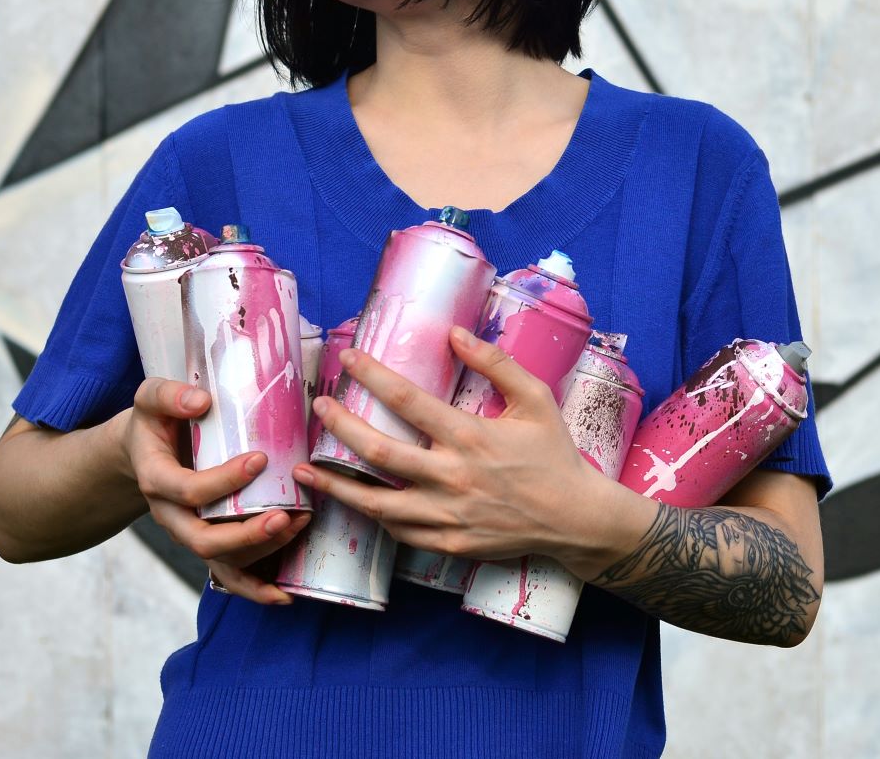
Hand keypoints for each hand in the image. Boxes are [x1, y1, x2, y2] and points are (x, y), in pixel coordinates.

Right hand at [123, 377, 308, 603]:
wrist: (146, 449)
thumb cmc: (156, 421)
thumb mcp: (151, 399)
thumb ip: (169, 397)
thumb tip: (202, 401)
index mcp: (156, 480)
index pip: (187, 490)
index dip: (223, 481)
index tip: (260, 459)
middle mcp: (170, 515)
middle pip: (202, 540)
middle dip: (246, 534)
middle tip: (284, 515)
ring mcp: (189, 532)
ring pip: (220, 560)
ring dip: (261, 550)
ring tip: (298, 526)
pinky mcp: (208, 542)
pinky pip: (228, 575)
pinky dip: (254, 589)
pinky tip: (283, 594)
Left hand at [292, 327, 629, 569]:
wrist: (574, 518)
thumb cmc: (554, 454)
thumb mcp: (535, 399)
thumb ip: (496, 364)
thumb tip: (455, 334)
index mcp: (470, 436)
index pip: (408, 401)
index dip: (373, 376)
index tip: (348, 359)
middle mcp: (452, 476)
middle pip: (379, 452)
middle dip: (341, 427)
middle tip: (318, 408)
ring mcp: (447, 515)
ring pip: (376, 502)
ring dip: (336, 485)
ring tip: (305, 470)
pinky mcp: (448, 544)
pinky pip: (399, 531)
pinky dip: (372, 516)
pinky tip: (354, 502)